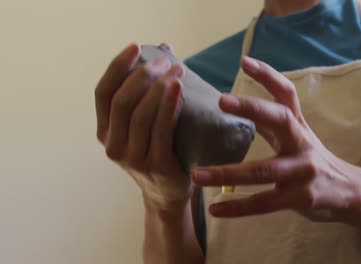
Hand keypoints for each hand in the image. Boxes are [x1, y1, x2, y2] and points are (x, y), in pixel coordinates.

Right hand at [95, 43, 191, 209]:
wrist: (168, 194)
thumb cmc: (158, 151)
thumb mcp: (144, 126)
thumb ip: (148, 91)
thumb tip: (165, 48)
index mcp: (105, 132)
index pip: (102, 93)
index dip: (116, 67)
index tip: (134, 46)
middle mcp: (113, 146)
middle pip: (122, 102)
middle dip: (143, 76)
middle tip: (165, 61)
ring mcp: (133, 159)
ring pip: (141, 116)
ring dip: (158, 88)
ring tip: (177, 70)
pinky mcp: (157, 167)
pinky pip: (161, 132)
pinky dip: (169, 107)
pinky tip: (178, 90)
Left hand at [191, 57, 358, 220]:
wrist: (350, 192)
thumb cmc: (313, 160)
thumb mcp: (299, 136)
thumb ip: (273, 122)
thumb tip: (239, 104)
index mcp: (298, 126)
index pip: (286, 94)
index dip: (268, 76)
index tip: (244, 61)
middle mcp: (302, 143)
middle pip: (280, 120)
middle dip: (252, 108)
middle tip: (222, 100)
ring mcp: (302, 172)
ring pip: (263, 171)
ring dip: (227, 172)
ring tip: (197, 175)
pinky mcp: (300, 198)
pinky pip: (264, 203)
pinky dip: (238, 207)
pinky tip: (214, 209)